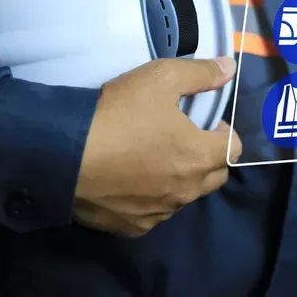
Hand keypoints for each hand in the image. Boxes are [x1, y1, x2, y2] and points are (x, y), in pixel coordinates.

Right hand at [73, 56, 242, 236]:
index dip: (223, 132)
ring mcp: (159, 213)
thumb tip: (229, 69)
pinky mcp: (132, 227)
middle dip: (207, 157)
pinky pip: (153, 213)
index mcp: (198, 157)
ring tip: (152, 157)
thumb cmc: (118, 113)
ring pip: (183, 196)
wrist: (63, 154)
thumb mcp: (160, 77)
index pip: (233, 149)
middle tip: (181, 137)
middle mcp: (185, 191)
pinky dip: (150, 198)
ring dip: (178, 179)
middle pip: (214, 177)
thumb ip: (200, 73)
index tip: (203, 122)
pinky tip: (130, 180)